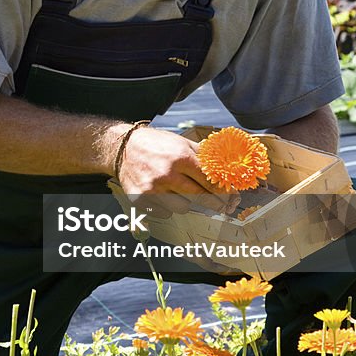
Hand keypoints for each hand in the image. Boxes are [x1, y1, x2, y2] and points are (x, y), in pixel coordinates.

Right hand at [117, 126, 239, 215]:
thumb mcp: (181, 142)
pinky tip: (164, 195)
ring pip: (183, 208)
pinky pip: (166, 213)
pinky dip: (168, 207)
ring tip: (181, 192)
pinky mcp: (142, 200)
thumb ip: (202, 155)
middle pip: (200, 197)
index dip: (223, 190)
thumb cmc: (155, 144)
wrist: (124, 148)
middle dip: (214, 201)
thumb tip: (225, 166)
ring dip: (186, 202)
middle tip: (221, 204)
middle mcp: (167, 174)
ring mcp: (153, 189)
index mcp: (180, 157)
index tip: (231, 195)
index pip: (209, 181)